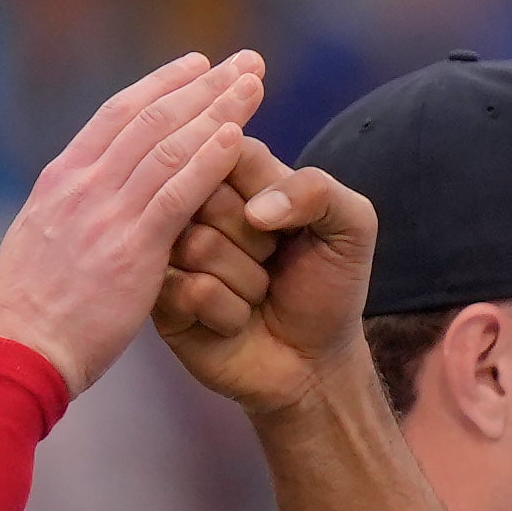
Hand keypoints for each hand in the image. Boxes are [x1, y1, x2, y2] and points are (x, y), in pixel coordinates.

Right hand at [0, 50, 265, 391]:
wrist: (14, 354)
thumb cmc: (29, 314)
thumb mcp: (42, 247)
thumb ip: (72, 216)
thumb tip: (89, 201)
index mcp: (61, 180)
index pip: (117, 114)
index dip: (163, 85)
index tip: (198, 65)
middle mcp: (82, 183)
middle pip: (151, 115)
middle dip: (203, 83)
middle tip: (247, 60)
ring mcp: (104, 212)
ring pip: (168, 142)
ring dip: (217, 108)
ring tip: (255, 83)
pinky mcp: (129, 248)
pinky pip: (176, 192)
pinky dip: (207, 159)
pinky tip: (237, 137)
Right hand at [151, 144, 379, 418]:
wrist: (314, 362)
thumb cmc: (328, 286)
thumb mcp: (350, 227)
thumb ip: (319, 191)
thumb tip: (255, 209)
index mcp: (239, 176)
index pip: (224, 148)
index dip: (257, 186)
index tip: (278, 218)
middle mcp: (198, 207)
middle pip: (204, 194)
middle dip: (257, 240)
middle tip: (273, 260)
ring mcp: (173, 252)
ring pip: (196, 244)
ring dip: (247, 280)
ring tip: (259, 292)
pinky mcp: (161, 299)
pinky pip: (190, 291)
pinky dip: (230, 313)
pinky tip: (237, 322)